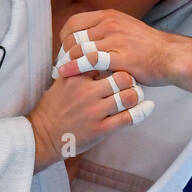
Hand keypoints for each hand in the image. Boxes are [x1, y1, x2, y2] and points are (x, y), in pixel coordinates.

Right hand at [26, 68, 150, 170]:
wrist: (42, 135)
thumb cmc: (54, 107)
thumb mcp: (62, 82)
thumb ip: (79, 69)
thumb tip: (98, 56)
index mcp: (76, 77)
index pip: (105, 61)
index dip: (116, 62)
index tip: (122, 65)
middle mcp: (86, 92)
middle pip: (122, 77)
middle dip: (130, 79)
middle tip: (133, 81)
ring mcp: (94, 111)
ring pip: (128, 96)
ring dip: (136, 95)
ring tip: (137, 95)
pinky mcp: (101, 129)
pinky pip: (128, 117)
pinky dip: (141, 111)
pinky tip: (148, 106)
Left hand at [53, 9, 181, 84]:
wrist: (172, 56)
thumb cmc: (150, 47)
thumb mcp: (126, 28)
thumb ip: (107, 31)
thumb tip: (88, 38)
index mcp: (109, 16)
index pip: (74, 23)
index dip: (64, 38)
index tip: (65, 50)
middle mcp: (110, 24)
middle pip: (73, 36)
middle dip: (63, 52)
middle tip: (61, 65)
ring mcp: (115, 40)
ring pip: (79, 49)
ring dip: (67, 61)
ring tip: (62, 73)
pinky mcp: (120, 58)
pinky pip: (90, 61)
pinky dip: (75, 67)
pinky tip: (67, 74)